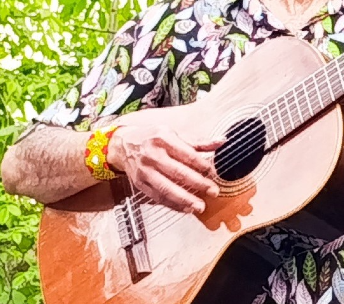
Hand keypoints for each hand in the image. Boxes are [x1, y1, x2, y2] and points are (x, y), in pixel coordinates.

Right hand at [106, 120, 223, 213]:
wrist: (122, 145)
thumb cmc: (151, 138)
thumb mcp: (172, 134)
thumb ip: (198, 142)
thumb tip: (221, 141)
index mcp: (163, 139)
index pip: (186, 154)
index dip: (201, 164)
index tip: (212, 172)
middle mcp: (152, 156)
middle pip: (177, 172)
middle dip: (197, 183)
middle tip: (213, 191)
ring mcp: (145, 171)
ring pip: (166, 188)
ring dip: (184, 199)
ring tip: (199, 206)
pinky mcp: (140, 184)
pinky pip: (157, 197)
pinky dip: (172, 204)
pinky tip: (185, 208)